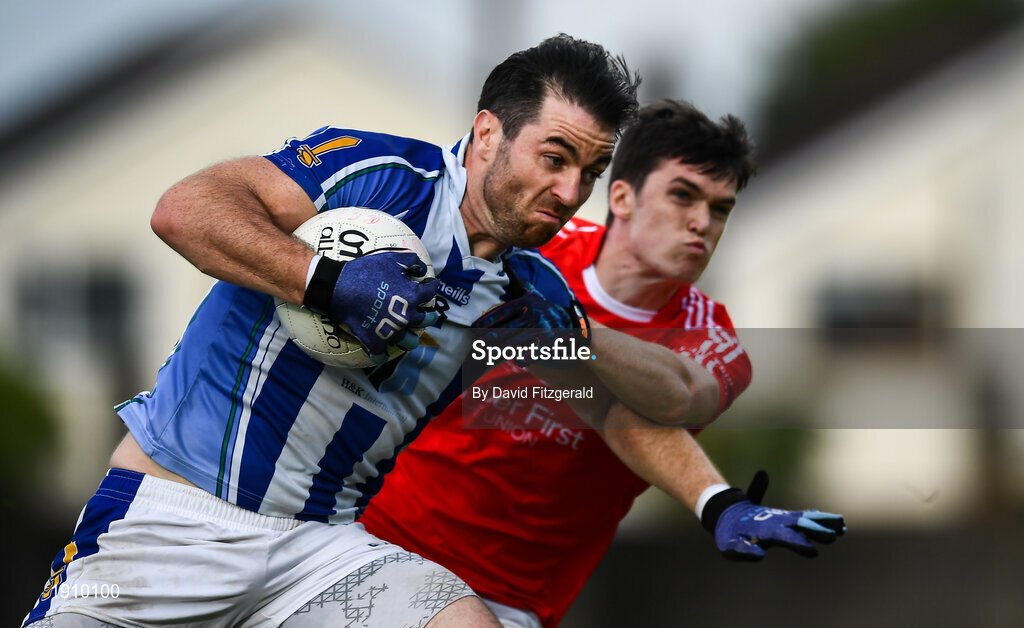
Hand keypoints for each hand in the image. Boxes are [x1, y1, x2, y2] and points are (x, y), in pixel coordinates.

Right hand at [305, 252, 438, 361]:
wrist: (338, 288)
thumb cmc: (365, 271)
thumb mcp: (390, 258)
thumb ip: (410, 261)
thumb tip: (421, 268)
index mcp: (412, 296)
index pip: (430, 292)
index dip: (432, 287)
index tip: (431, 286)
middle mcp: (406, 316)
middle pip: (426, 320)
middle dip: (430, 316)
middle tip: (428, 315)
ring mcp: (392, 332)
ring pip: (410, 342)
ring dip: (411, 339)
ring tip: (409, 337)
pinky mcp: (375, 342)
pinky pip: (382, 356)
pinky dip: (383, 356)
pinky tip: (383, 354)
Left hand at [472, 276, 589, 364]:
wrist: (572, 324)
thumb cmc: (545, 308)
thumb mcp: (533, 292)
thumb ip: (518, 281)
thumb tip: (505, 263)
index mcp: (526, 303)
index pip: (503, 311)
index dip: (488, 320)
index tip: (475, 327)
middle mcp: (533, 315)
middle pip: (508, 328)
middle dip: (492, 337)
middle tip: (478, 343)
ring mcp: (542, 330)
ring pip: (518, 342)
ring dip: (504, 349)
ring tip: (491, 353)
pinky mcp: (550, 343)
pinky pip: (535, 351)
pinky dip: (526, 356)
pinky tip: (518, 360)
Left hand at [701, 471, 845, 560]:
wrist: (727, 512)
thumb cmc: (728, 533)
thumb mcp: (730, 545)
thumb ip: (742, 550)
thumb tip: (760, 555)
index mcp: (762, 528)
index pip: (782, 535)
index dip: (796, 542)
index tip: (812, 550)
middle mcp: (776, 520)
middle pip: (798, 524)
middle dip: (815, 529)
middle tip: (835, 534)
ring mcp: (782, 518)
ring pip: (804, 519)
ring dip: (822, 522)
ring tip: (842, 526)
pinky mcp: (786, 519)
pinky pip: (805, 518)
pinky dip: (818, 519)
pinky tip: (837, 524)